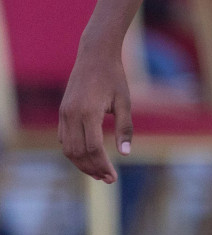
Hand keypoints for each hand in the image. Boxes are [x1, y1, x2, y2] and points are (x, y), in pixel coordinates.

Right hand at [58, 48, 133, 182]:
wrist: (95, 55)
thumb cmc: (114, 77)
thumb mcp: (124, 101)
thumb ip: (125, 128)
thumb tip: (125, 153)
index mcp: (89, 112)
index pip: (93, 148)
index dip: (102, 165)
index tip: (113, 177)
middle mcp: (72, 115)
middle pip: (78, 153)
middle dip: (92, 169)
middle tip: (108, 179)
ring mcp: (64, 114)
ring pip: (68, 149)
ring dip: (81, 163)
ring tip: (99, 172)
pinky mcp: (62, 112)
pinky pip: (64, 139)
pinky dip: (74, 152)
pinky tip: (88, 157)